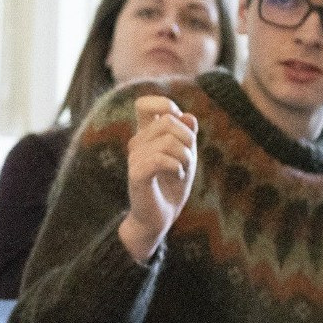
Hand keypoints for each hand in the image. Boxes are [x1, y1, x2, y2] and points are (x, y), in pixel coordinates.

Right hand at [117, 95, 198, 261]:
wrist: (159, 219)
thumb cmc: (170, 188)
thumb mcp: (185, 157)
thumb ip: (187, 135)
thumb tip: (189, 115)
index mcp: (145, 136)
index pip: (144, 104)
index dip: (165, 105)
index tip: (178, 124)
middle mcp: (136, 144)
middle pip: (167, 121)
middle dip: (188, 138)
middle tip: (188, 159)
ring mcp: (134, 158)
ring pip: (169, 141)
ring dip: (185, 157)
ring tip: (182, 171)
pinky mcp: (136, 175)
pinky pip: (160, 158)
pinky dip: (177, 166)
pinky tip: (178, 175)